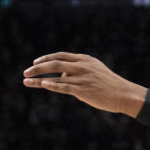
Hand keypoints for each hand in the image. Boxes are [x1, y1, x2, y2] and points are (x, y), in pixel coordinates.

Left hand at [22, 52, 146, 116]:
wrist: (123, 94)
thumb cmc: (109, 84)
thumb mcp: (94, 71)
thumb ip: (77, 71)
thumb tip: (61, 75)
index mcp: (84, 59)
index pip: (61, 55)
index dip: (46, 58)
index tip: (35, 62)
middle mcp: (81, 66)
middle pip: (55, 63)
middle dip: (38, 67)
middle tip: (26, 72)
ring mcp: (82, 78)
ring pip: (56, 75)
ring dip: (38, 78)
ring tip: (26, 81)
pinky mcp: (83, 90)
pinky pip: (63, 86)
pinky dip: (51, 85)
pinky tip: (42, 84)